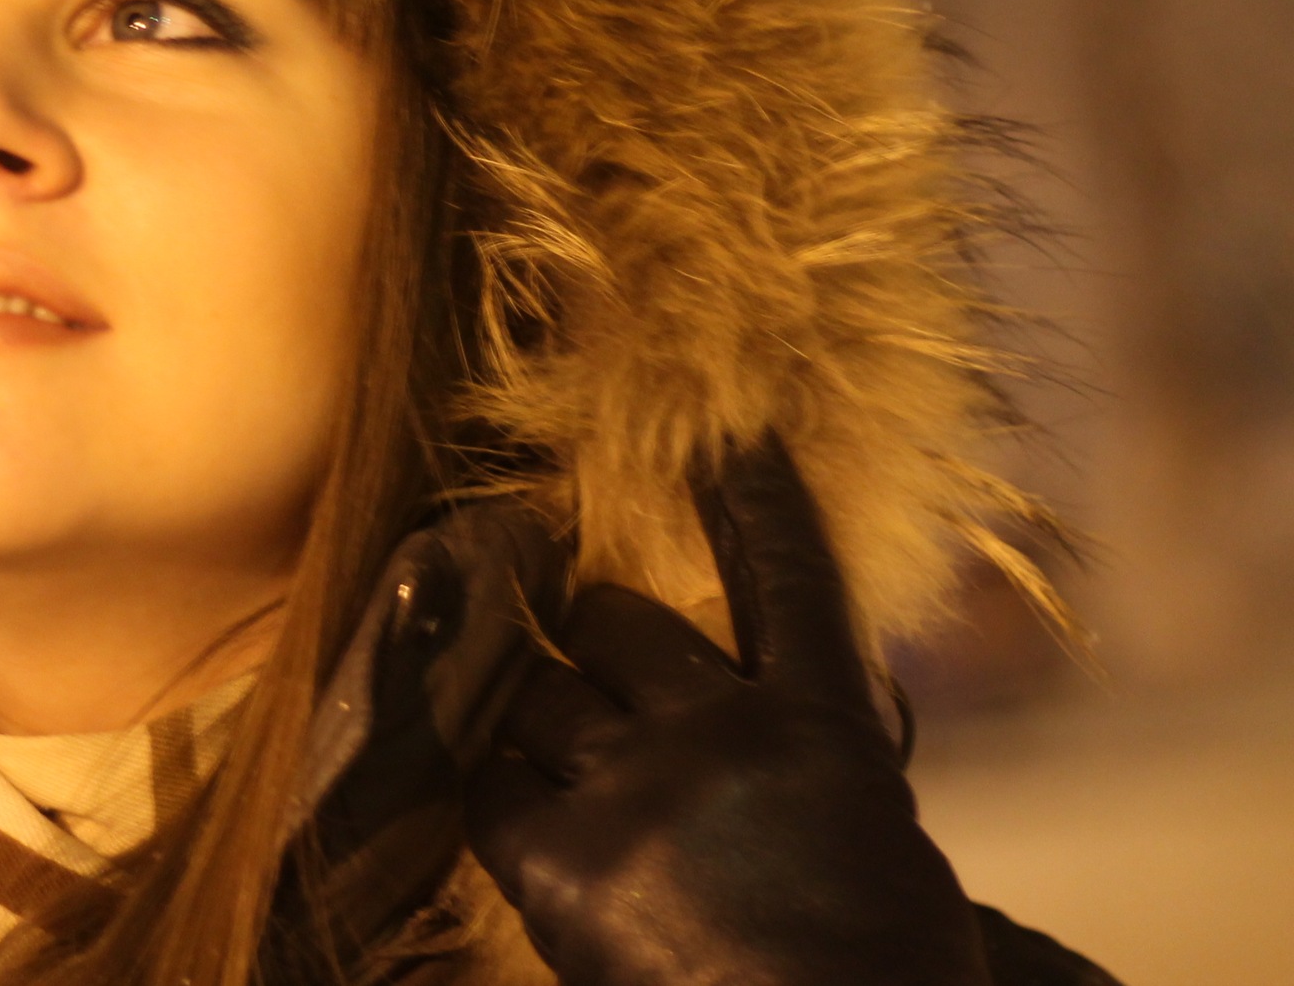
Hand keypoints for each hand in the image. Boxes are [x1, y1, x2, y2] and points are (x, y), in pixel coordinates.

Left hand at [465, 432, 989, 985]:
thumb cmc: (876, 975)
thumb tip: (760, 715)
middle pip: (614, 623)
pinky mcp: (558, 863)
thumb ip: (805, 758)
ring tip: (561, 764)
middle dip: (594, 637)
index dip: (751, 498)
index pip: (787, 579)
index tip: (728, 432)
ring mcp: (633, 794)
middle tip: (593, 667)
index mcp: (823, 730)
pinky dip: (499, 798)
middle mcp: (720, 737)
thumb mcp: (874, 842)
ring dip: (541, 720)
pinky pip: (488, 787)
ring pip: (539, 694)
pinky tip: (524, 825)